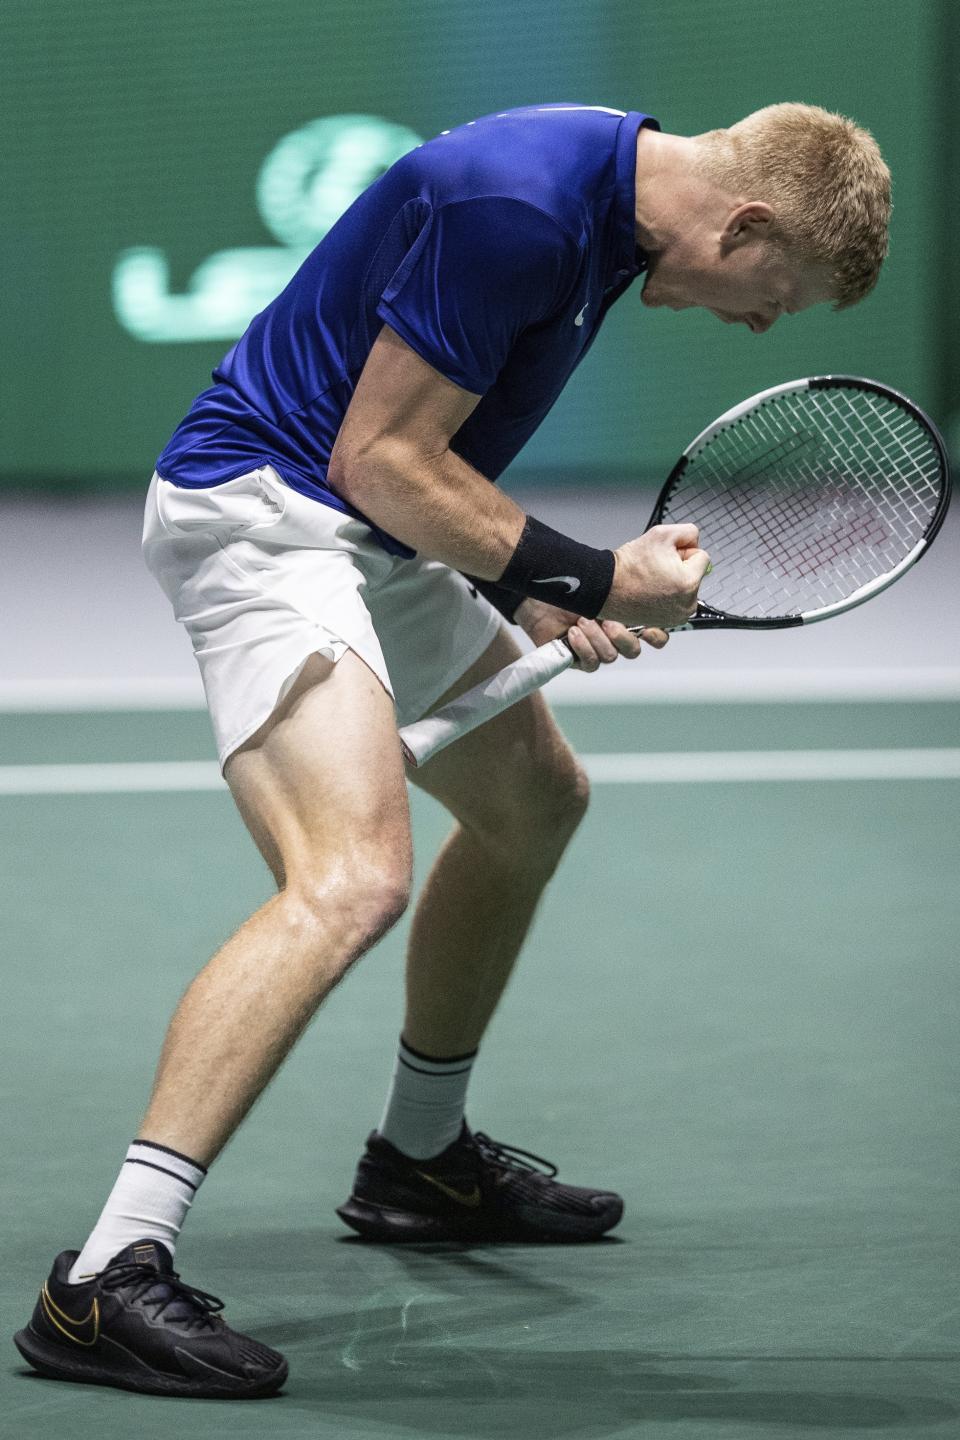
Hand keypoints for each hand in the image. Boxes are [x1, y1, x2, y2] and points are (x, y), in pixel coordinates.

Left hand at [515, 598, 667, 670]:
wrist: (538, 594)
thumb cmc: (571, 585)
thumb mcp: (602, 583)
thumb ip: (624, 588)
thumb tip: (644, 582)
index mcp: (626, 619)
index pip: (654, 637)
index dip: (656, 636)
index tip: (648, 628)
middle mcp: (614, 637)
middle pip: (633, 651)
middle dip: (623, 637)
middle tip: (608, 621)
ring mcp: (597, 649)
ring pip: (611, 656)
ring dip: (597, 638)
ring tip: (581, 620)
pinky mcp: (579, 659)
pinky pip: (591, 663)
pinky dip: (583, 647)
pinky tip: (572, 633)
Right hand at [605, 524, 710, 628]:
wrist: (605, 587)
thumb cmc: (628, 566)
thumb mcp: (662, 534)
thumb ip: (688, 532)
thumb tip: (695, 542)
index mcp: (688, 583)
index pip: (702, 557)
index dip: (682, 551)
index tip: (663, 556)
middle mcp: (686, 605)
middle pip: (694, 573)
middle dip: (679, 567)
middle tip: (654, 569)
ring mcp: (677, 617)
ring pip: (685, 588)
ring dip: (673, 581)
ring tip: (651, 580)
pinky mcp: (667, 623)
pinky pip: (675, 601)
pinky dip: (666, 595)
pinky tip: (650, 592)